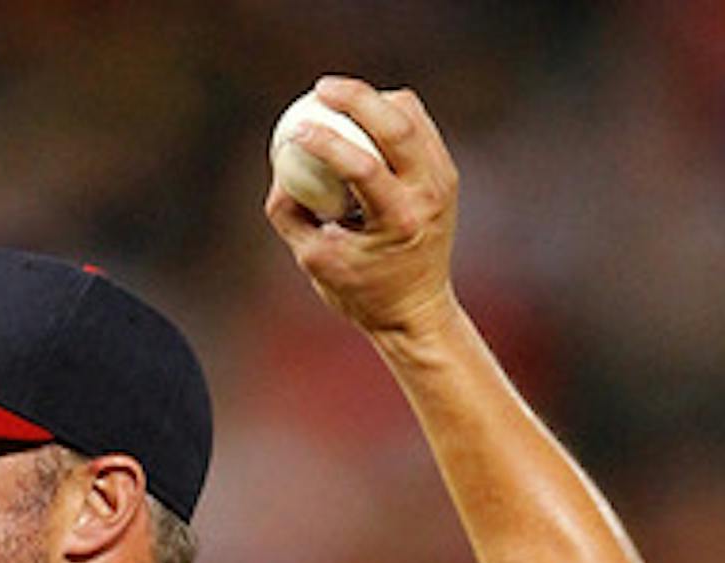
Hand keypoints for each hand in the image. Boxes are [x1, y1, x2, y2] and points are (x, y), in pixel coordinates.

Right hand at [265, 79, 459, 344]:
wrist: (416, 310)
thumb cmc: (360, 291)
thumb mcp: (315, 261)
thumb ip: (289, 214)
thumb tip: (279, 167)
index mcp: (399, 221)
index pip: (363, 167)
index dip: (327, 142)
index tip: (297, 130)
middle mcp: (427, 195)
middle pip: (397, 125)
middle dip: (356, 97)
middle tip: (321, 89)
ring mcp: (442, 181)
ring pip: (410, 114)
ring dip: (373, 98)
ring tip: (338, 97)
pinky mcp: (445, 172)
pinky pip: (416, 124)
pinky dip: (388, 110)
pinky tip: (361, 111)